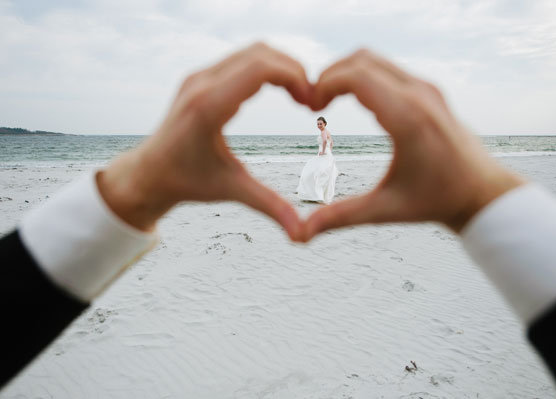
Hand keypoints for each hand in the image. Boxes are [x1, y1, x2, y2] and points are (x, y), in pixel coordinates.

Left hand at [97, 43, 310, 239]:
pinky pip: (240, 59)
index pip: (260, 68)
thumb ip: (270, 207)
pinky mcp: (199, 77)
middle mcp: (201, 83)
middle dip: (293, 70)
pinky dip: (266, 68)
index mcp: (209, 107)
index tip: (311, 102)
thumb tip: (302, 235)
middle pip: (261, 53)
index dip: (294, 77)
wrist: (149, 173)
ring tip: (299, 96)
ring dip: (281, 67)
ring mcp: (198, 76)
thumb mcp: (233, 191)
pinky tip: (278, 90)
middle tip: (310, 100)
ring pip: (252, 51)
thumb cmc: (188, 182)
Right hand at [303, 49, 524, 240]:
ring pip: (374, 59)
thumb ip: (340, 217)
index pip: (357, 76)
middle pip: (361, 60)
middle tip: (313, 103)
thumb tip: (301, 234)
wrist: (481, 191)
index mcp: (408, 119)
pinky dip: (363, 75)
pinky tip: (352, 100)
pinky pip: (388, 69)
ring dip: (346, 72)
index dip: (325, 84)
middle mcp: (419, 95)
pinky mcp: (429, 90)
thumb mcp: (385, 210)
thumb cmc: (436, 201)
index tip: (310, 107)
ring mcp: (426, 88)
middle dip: (330, 75)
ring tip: (327, 100)